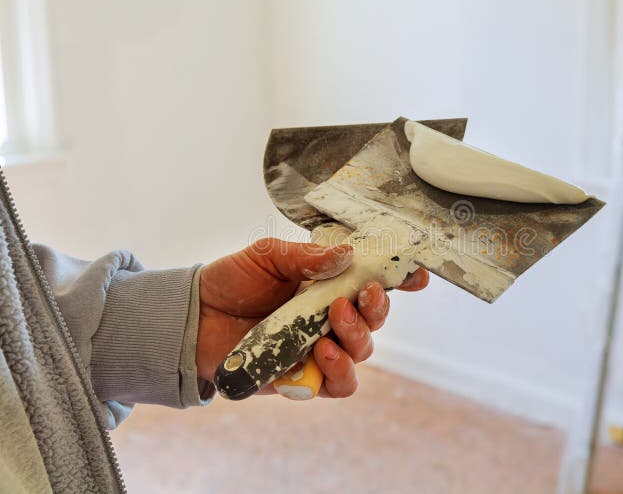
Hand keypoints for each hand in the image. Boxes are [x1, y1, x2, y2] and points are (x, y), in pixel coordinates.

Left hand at [196, 239, 428, 397]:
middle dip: (377, 308)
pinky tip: (323, 352)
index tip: (416, 276)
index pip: (370, 283)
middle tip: (360, 295)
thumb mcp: (267, 256)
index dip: (399, 280)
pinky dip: (340, 371)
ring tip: (332, 323)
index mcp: (326, 284)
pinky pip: (339, 384)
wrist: (189, 320)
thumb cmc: (230, 282)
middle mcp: (328, 318)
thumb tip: (347, 255)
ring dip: (358, 336)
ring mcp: (318, 349)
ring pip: (362, 352)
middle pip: (374, 320)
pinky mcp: (302, 378)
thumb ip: (305, 257)